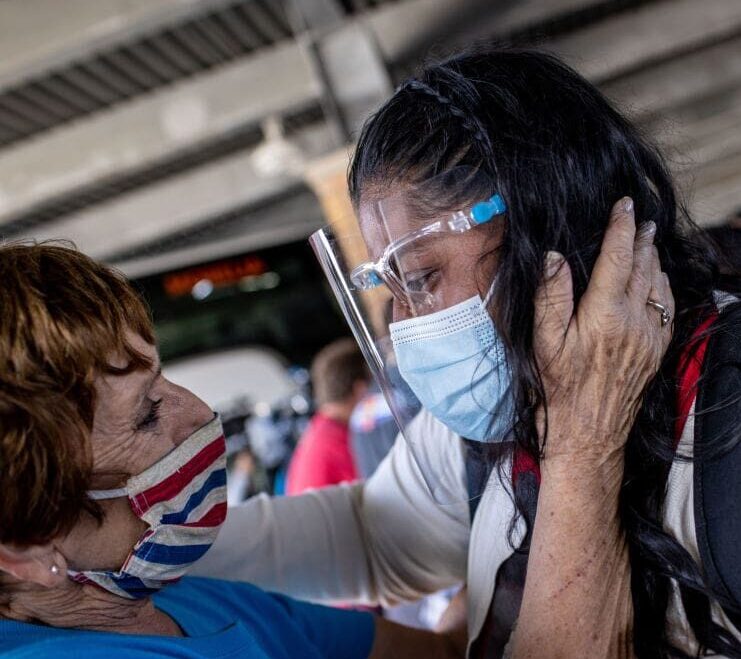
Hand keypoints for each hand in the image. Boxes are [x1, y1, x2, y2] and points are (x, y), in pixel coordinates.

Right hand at [533, 197, 672, 465]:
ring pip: (658, 286)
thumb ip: (551, 297)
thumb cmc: (558, 391)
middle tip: (639, 217)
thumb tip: (554, 257)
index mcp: (605, 314)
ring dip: (654, 259)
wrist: (587, 436)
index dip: (620, 227)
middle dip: (641, 238)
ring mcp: (649, 338)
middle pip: (643, 267)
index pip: (617, 258)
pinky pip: (667, 310)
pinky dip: (663, 287)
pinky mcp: (655, 354)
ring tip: (649, 241)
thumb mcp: (544, 343)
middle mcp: (634, 322)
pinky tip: (657, 283)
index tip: (623, 205)